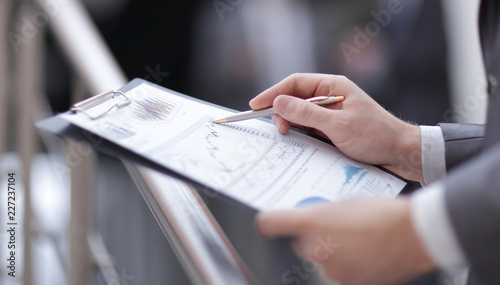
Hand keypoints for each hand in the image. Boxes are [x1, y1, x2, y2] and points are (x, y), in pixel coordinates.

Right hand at [250, 73, 422, 181]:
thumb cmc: (375, 135)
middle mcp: (330, 96)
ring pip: (300, 113)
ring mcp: (330, 112)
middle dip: (282, 111)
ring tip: (286, 135)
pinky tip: (296, 140)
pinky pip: (308, 126)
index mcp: (334, 86)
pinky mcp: (331, 127)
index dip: (274, 93)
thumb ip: (307, 113)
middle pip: (295, 98)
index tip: (256, 104)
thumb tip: (279, 102)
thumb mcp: (338, 125)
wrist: (400, 153)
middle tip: (278, 129)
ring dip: (290, 123)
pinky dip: (299, 132)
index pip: (296, 83)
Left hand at [256, 198, 435, 284]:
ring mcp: (330, 269)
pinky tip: (364, 253)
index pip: (270, 223)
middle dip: (314, 238)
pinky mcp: (346, 283)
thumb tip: (312, 218)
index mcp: (312, 222)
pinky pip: (339, 271)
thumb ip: (321, 212)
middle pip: (301, 244)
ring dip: (332, 252)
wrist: (414, 234)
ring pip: (321, 259)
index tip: (270, 222)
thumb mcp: (345, 202)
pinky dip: (347, 265)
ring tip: (358, 241)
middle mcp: (315, 248)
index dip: (270, 222)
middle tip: (338, 229)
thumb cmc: (382, 213)